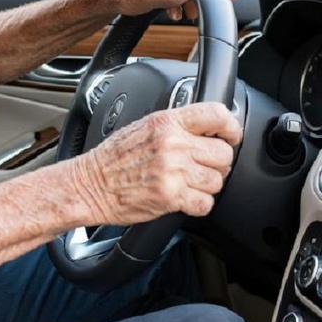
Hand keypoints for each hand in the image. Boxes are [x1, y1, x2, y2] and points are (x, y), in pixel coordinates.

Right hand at [70, 102, 242, 224]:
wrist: (90, 184)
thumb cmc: (113, 159)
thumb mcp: (143, 127)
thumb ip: (176, 125)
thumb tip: (208, 130)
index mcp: (166, 122)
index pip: (216, 115)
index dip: (231, 128)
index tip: (231, 137)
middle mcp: (172, 143)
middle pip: (224, 154)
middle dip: (217, 164)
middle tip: (202, 168)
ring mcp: (172, 170)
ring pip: (217, 181)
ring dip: (207, 187)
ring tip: (188, 184)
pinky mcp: (170, 196)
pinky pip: (205, 204)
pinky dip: (198, 206)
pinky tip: (184, 199)